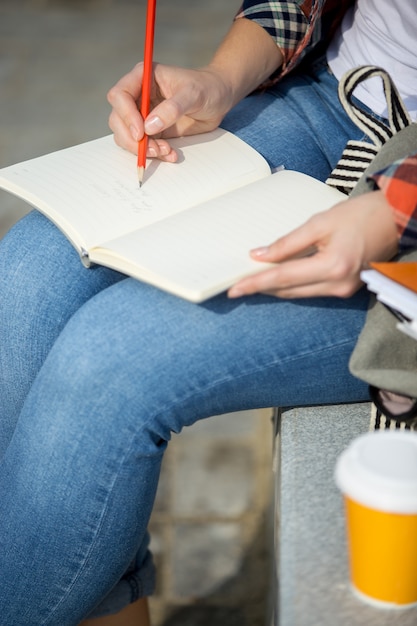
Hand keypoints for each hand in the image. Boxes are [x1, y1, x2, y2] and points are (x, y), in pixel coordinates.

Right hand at [107, 62, 232, 161]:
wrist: (219, 98)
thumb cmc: (207, 88)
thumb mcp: (193, 95)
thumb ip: (172, 108)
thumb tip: (149, 126)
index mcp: (142, 78)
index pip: (119, 95)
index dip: (126, 116)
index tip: (141, 132)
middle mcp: (137, 96)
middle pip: (118, 119)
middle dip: (132, 138)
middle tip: (153, 149)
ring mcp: (142, 115)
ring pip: (126, 136)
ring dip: (142, 149)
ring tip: (166, 151)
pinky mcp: (151, 131)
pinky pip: (142, 146)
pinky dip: (153, 154)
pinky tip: (170, 154)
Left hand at [228, 190, 398, 298]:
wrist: (392, 219)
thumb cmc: (359, 216)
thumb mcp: (319, 223)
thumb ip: (287, 242)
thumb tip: (259, 255)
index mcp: (332, 266)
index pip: (283, 278)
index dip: (256, 283)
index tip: (234, 288)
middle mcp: (338, 285)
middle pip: (288, 290)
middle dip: (261, 288)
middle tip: (236, 285)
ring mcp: (343, 290)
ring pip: (298, 293)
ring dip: (275, 288)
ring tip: (251, 282)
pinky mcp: (345, 290)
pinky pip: (311, 291)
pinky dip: (292, 285)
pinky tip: (276, 278)